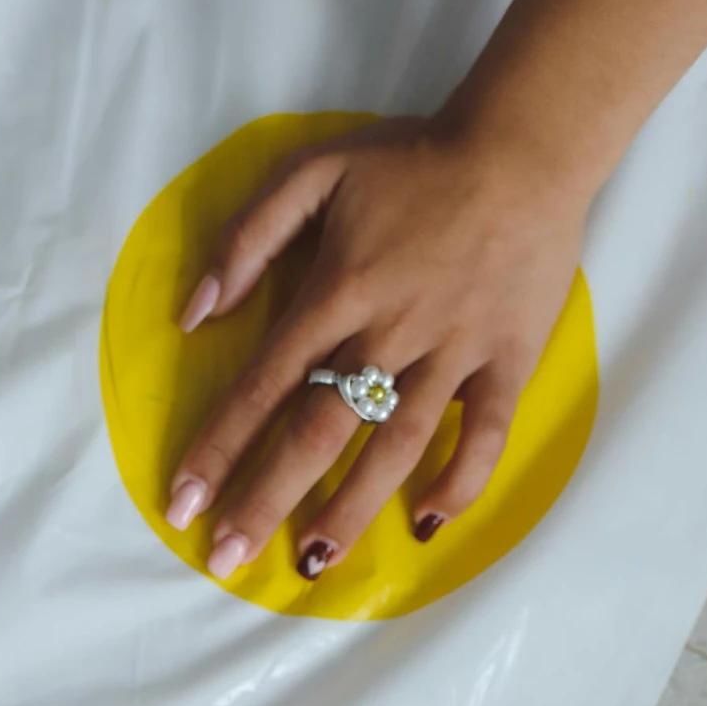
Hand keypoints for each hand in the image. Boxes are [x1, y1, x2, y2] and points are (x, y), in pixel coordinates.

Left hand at [164, 117, 591, 580]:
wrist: (524, 145)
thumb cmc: (411, 160)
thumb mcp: (312, 170)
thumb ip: (247, 238)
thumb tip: (195, 314)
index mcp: (335, 292)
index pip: (262, 386)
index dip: (218, 449)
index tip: (182, 504)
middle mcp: (388, 333)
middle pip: (318, 432)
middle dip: (266, 499)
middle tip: (226, 559)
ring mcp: (452, 352)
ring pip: (395, 445)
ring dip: (353, 507)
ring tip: (313, 560)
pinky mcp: (507, 359)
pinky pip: (485, 433)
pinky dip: (461, 481)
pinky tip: (427, 523)